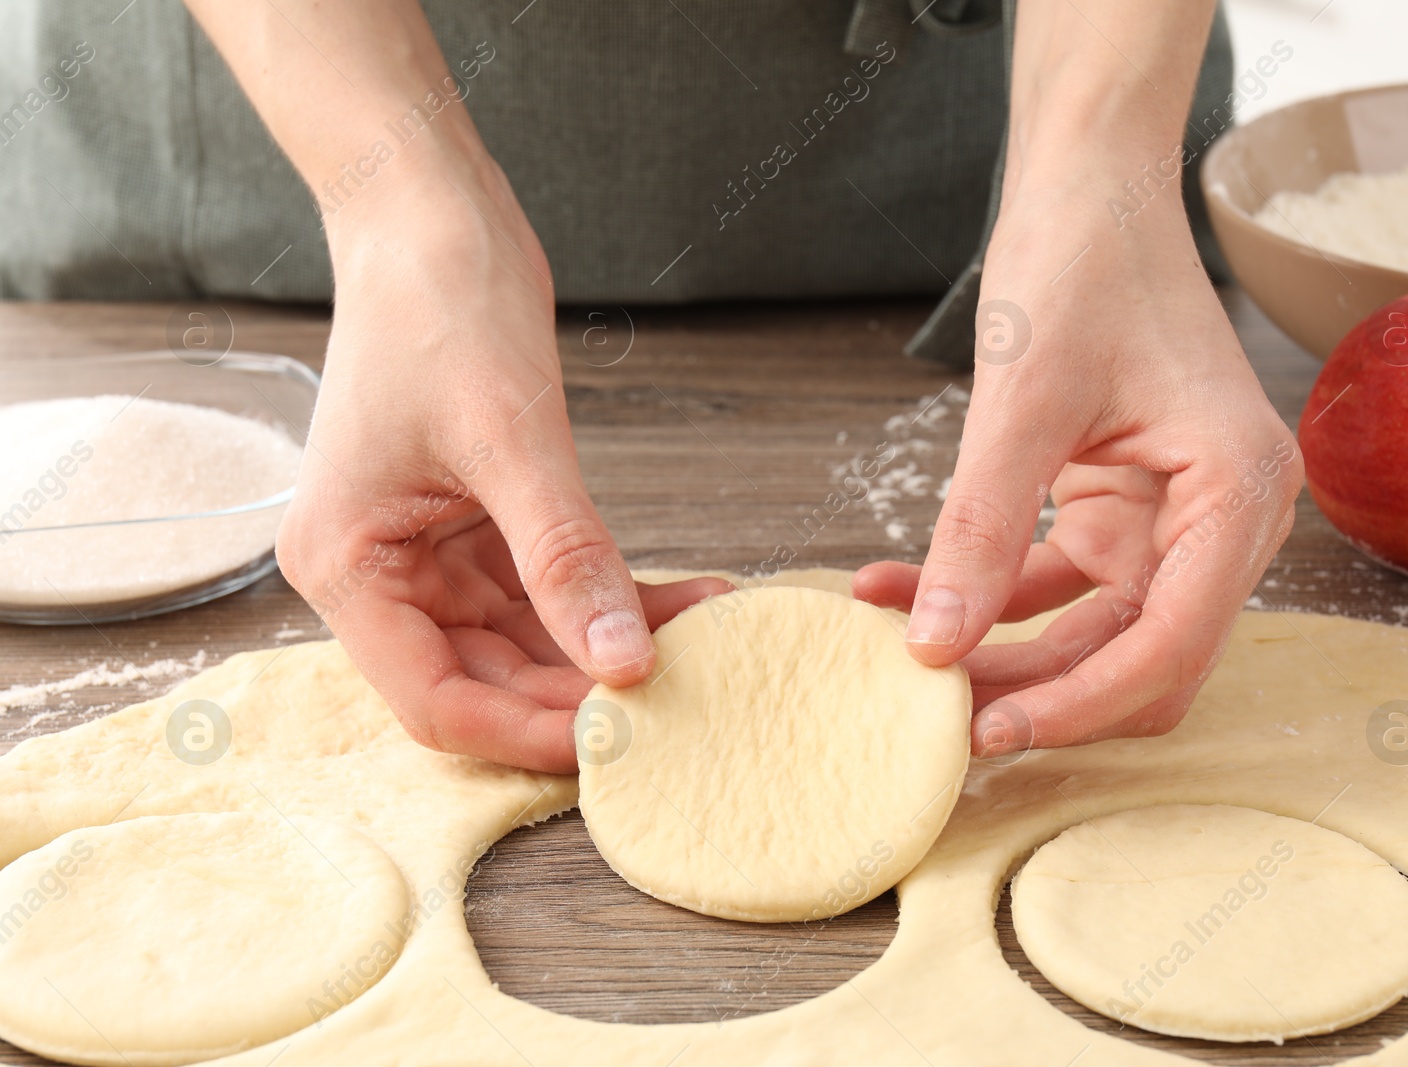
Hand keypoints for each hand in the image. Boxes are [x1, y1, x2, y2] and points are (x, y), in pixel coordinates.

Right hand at [278, 171, 728, 772]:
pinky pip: (546, 589)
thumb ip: (566, 557)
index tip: (620, 737)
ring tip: (705, 642)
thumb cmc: (439, 307)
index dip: (527, 730)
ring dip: (609, 646)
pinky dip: (609, 598)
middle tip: (683, 697)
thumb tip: (624, 663)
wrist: (431, 218)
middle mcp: (379, 574)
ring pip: (526, 641)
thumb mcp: (510, 440)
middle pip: (485, 680)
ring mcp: (426, 553)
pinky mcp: (474, 525)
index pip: (435, 700)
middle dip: (582, 691)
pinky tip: (683, 601)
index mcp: (347, 567)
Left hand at [854, 186, 1301, 754]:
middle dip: (1035, 691)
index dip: (1076, 705)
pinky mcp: (1119, 511)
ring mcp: (1172, 520)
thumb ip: (981, 528)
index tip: (981, 732)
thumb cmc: (1082, 260)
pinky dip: (985, 596)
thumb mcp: (1022, 399)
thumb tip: (933, 647)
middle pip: (1136, 660)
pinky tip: (896, 592)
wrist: (1088, 184)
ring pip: (1090, 637)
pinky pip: (1053, 585)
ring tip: (897, 651)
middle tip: (929, 708)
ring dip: (999, 653)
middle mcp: (1221, 521)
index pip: (1168, 646)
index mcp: (1237, 493)